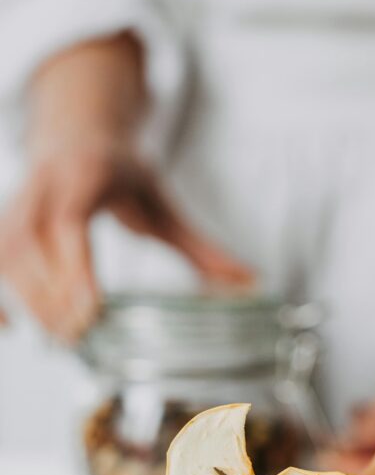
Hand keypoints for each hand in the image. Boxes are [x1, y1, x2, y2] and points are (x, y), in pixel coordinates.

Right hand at [0, 138, 253, 340]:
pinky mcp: (2, 223)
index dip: (76, 269)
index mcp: (84, 176)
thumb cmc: (120, 173)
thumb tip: (249, 283)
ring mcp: (16, 204)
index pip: (71, 226)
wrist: (77, 135)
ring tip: (63, 340)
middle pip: (31, 245)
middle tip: (81, 336)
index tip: (92, 311)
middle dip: (52, 295)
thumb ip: (201, 248)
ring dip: (28, 300)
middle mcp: (42, 187)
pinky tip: (9, 330)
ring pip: (7, 255)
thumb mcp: (163, 203)